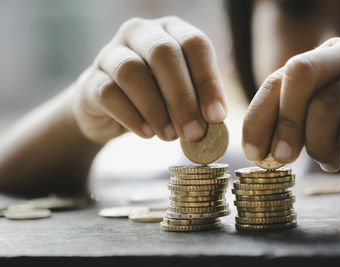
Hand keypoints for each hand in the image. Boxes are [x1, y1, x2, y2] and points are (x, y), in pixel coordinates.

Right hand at [72, 16, 226, 143]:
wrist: (110, 109)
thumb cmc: (155, 97)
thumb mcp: (180, 93)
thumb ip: (197, 101)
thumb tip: (214, 121)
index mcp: (171, 31)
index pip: (194, 43)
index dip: (208, 80)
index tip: (216, 116)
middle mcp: (140, 33)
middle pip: (163, 53)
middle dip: (182, 96)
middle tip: (194, 132)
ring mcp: (111, 53)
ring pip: (132, 71)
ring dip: (156, 108)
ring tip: (169, 136)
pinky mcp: (90, 79)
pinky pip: (109, 93)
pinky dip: (131, 116)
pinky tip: (146, 133)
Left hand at [243, 37, 339, 171]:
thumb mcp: (329, 108)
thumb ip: (299, 118)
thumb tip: (262, 150)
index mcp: (324, 55)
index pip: (277, 79)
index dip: (258, 116)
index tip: (252, 151)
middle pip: (299, 74)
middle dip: (285, 122)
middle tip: (281, 157)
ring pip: (326, 107)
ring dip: (318, 145)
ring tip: (327, 158)